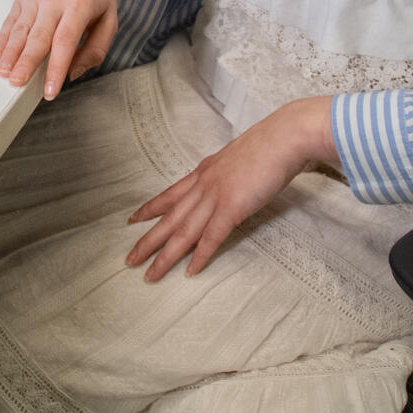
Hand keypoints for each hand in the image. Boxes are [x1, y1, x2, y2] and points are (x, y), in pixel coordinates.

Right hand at [0, 0, 115, 98]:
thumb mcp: (110, 17)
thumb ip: (96, 48)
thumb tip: (73, 72)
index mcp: (79, 5)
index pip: (64, 41)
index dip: (55, 67)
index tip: (50, 90)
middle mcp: (54, 0)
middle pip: (37, 37)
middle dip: (26, 63)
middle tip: (16, 83)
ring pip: (20, 30)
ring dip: (10, 53)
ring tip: (4, 72)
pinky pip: (11, 21)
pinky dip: (3, 39)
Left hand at [125, 96, 334, 280]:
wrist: (283, 137)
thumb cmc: (268, 146)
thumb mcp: (236, 159)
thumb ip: (226, 173)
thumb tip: (225, 182)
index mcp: (203, 172)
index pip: (170, 194)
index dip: (150, 208)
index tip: (133, 220)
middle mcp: (203, 184)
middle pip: (169, 217)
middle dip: (147, 241)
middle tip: (129, 259)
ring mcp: (215, 196)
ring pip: (183, 231)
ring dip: (165, 256)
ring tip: (150, 275)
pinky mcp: (232, 207)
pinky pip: (212, 237)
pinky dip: (200, 255)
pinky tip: (189, 272)